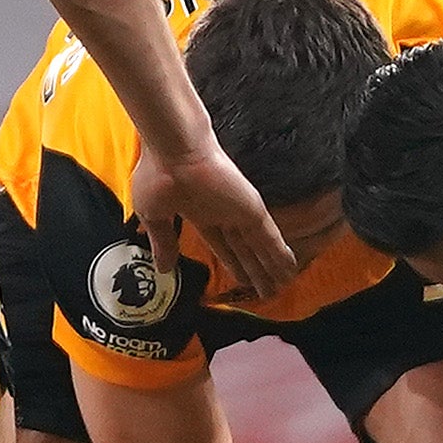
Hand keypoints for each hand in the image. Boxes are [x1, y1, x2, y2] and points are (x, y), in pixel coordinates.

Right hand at [135, 136, 299, 306]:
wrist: (172, 151)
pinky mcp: (252, 209)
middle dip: (255, 270)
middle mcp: (223, 213)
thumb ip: (163, 242)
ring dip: (271, 268)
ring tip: (282, 286)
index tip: (241, 281)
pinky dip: (280, 254)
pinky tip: (289, 268)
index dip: (232, 264)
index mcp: (199, 212)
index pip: (222, 245)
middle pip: (244, 249)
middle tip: (266, 291)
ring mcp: (239, 211)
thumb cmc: (157, 176)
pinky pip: (270, 237)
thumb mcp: (153, 216)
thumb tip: (163, 268)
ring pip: (259, 247)